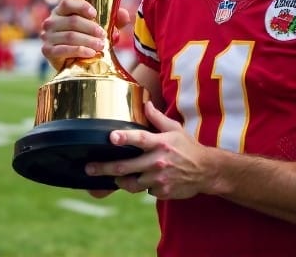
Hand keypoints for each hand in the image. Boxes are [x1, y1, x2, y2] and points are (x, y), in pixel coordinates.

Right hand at [40, 0, 130, 70]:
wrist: (75, 61)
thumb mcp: (102, 27)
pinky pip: (63, 50)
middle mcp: (52, 21)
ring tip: (101, 45)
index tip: (95, 14)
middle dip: (91, 28)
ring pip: (70, 36)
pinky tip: (91, 53)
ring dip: (88, 41)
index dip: (82, 7)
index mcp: (62, 10)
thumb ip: (114, 20)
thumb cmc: (88, 38)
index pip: (68, 3)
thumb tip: (125, 15)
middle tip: (104, 35)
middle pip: (72, 21)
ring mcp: (47, 36)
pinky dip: (79, 51)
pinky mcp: (47, 50)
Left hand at [85, 101, 213, 199]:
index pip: (140, 139)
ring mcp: (159, 178)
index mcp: (161, 143)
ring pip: (131, 183)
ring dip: (120, 180)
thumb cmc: (187, 147)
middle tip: (90, 168)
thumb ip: (158, 118)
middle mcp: (158, 161)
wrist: (205, 170)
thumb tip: (145, 103)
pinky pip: (144, 190)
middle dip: (105, 168)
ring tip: (113, 177)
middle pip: (126, 167)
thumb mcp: (175, 129)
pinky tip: (146, 179)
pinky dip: (143, 185)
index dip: (125, 138)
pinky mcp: (161, 192)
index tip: (111, 137)